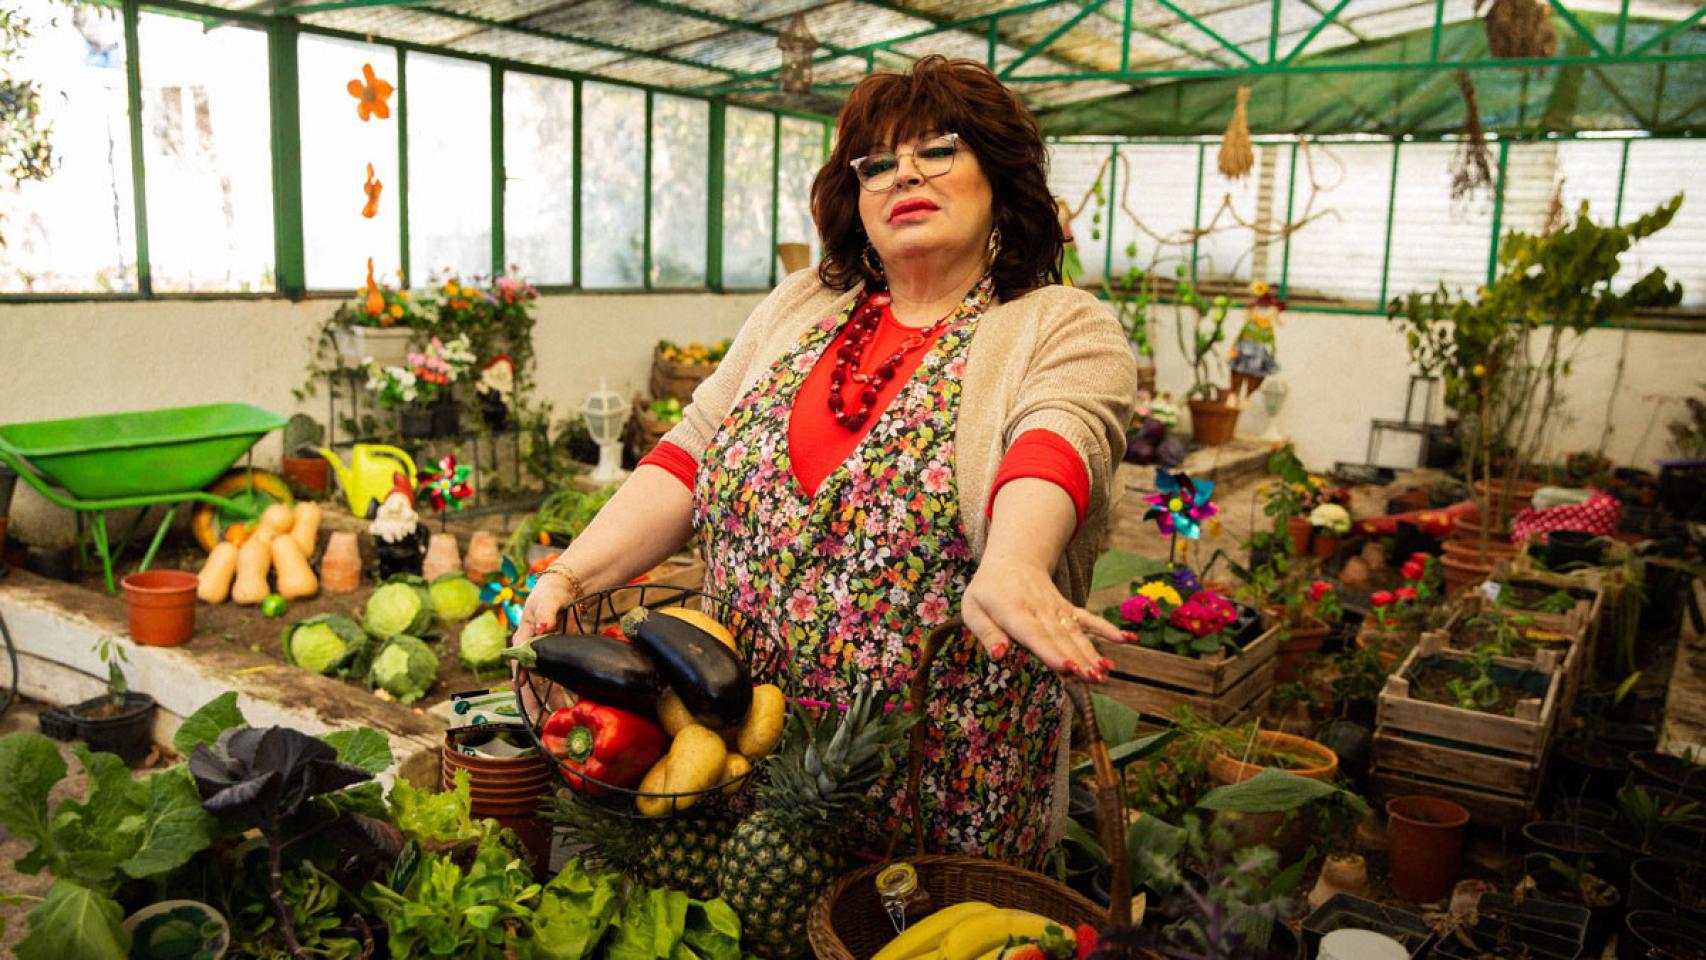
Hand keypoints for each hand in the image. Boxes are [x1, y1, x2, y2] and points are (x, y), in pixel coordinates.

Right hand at [509, 567, 577, 718]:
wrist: (566, 586)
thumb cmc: (551, 592)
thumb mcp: (547, 600)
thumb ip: (546, 614)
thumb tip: (542, 628)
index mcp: (523, 638)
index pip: (519, 663)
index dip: (522, 681)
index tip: (525, 695)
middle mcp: (532, 650)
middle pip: (531, 679)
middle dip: (535, 700)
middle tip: (540, 719)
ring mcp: (547, 654)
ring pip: (546, 680)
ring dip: (552, 697)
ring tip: (560, 715)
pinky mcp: (560, 654)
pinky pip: (561, 674)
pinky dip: (566, 686)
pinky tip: (574, 699)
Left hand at [961, 558, 1123, 681]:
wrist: (1012, 560)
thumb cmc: (988, 591)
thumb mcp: (973, 609)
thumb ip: (987, 633)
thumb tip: (1000, 654)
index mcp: (1014, 611)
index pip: (1034, 634)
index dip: (1050, 651)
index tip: (1066, 667)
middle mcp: (1040, 611)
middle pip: (1060, 638)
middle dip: (1078, 659)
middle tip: (1092, 679)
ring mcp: (1057, 609)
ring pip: (1076, 633)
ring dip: (1092, 653)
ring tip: (1105, 673)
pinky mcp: (1068, 609)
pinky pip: (1089, 619)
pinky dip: (1107, 629)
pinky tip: (1126, 640)